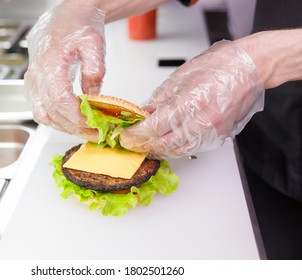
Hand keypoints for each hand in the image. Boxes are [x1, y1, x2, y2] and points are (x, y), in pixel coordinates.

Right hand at [24, 1, 105, 140]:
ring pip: (43, 114)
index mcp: (50, 62)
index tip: (93, 123)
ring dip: (64, 127)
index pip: (61, 99)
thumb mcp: (94, 44)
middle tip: (94, 132)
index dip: (77, 116)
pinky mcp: (34, 83)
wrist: (66, 16)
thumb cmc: (78, 25)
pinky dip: (54, 120)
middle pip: (52, 111)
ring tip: (84, 130)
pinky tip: (70, 122)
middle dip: (74, 126)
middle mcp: (37, 73)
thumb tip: (93, 98)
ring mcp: (33, 80)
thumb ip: (94, 72)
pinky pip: (40, 109)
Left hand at [120, 40, 264, 157]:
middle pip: (164, 144)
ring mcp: (211, 131)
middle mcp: (201, 121)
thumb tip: (145, 113)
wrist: (249, 68)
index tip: (126, 137)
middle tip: (132, 144)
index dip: (136, 134)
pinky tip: (166, 144)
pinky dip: (175, 149)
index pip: (154, 128)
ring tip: (146, 145)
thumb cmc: (219, 66)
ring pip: (177, 151)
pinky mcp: (218, 136)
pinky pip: (191, 149)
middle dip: (144, 146)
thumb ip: (160, 99)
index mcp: (189, 103)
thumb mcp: (180, 77)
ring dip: (159, 150)